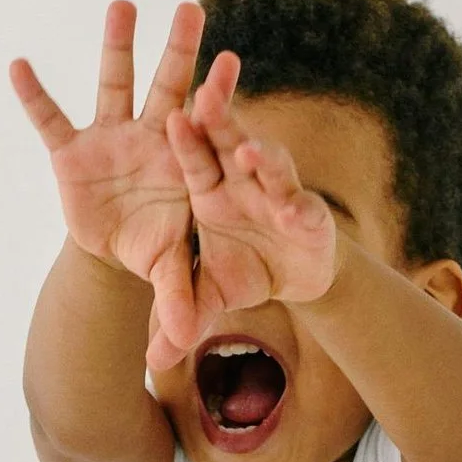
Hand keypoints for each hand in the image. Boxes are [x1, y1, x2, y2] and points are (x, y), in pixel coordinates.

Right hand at [11, 1, 203, 355]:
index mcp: (183, 161)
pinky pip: (50, 119)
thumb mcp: (173, 271)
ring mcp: (111, 139)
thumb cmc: (161, 249)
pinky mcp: (72, 151)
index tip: (231, 63)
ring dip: (116, 46)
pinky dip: (34, 95)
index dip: (216, 97)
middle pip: (169, 89)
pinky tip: (18, 65)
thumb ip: (179, 295)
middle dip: (180, 50)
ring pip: (115, 85)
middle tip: (192, 7)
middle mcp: (150, 139)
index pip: (204, 126)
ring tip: (122, 4)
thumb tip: (182, 343)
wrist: (125, 249)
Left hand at [160, 56, 339, 353]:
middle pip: (230, 143)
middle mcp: (244, 182)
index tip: (172, 118)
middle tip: (206, 96)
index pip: (195, 156)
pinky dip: (299, 208)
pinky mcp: (310, 215)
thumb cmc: (246, 271)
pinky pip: (303, 207)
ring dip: (263, 155)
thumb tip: (151, 365)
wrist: (295, 278)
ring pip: (271, 165)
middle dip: (221, 119)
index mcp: (212, 188)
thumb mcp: (208, 297)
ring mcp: (278, 194)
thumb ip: (179, 316)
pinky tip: (294, 211)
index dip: (186, 138)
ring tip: (249, 152)